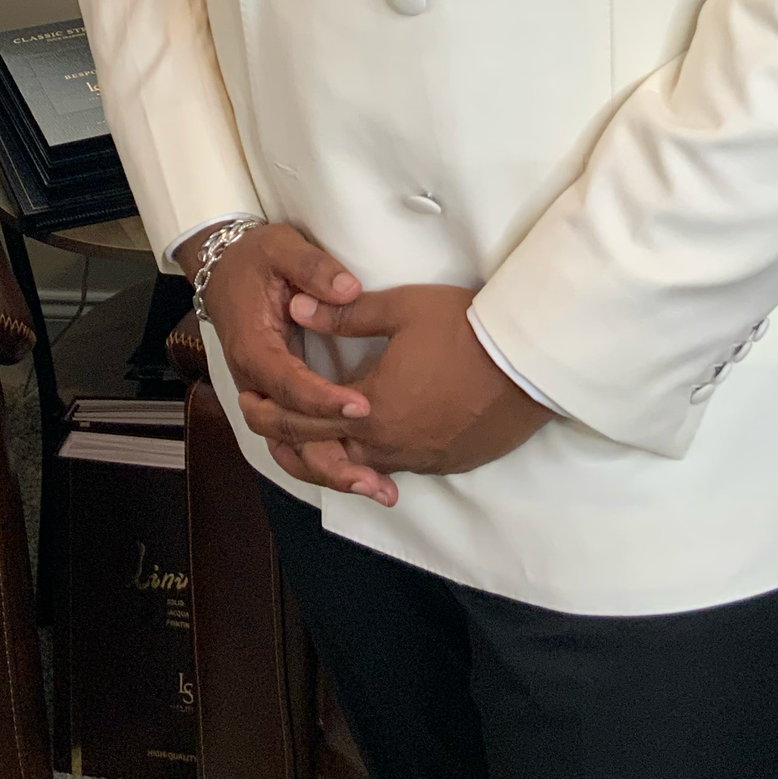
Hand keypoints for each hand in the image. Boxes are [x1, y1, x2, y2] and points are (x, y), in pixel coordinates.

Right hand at [190, 222, 392, 500]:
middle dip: (327, 455)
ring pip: (287, 447)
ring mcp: (263, 395)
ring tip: (376, 490)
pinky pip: (295, 441)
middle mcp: (253, 380)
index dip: (322, 400)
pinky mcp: (276, 400)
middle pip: (282, 431)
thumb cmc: (257, 257)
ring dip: (328, 471)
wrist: (226, 267)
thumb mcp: (283, 248)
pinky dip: (324, 463)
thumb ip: (314, 268)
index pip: (286, 383)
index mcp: (253, 346)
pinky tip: (364, 477)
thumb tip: (348, 289)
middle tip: (372, 474)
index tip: (364, 408)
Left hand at [274, 284, 552, 501]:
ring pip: (359, 469)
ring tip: (309, 449)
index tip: (247, 402)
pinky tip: (369, 453)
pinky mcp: (447, 464)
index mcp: (369, 408)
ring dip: (330, 459)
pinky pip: (396, 469)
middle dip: (288, 442)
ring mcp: (420, 460)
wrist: (531, 364)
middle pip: (324, 454)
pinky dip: (372, 464)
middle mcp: (388, 445)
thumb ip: (345, 315)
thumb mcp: (402, 310)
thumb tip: (295, 309)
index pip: (303, 418)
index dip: (270, 411)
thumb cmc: (465, 331)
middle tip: (264, 428)